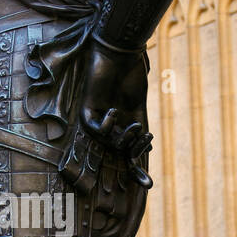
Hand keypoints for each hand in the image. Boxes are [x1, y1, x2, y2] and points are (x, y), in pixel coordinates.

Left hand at [76, 42, 152, 186]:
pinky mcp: (87, 108)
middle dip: (132, 162)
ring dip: (123, 139)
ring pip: (108, 142)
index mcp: (125, 123)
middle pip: (120, 152)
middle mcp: (111, 124)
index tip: (149, 186)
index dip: (136, 170)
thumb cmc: (131, 74)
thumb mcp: (138, 106)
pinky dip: (104, 126)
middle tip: (145, 159)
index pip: (129, 152)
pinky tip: (113, 114)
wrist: (122, 50)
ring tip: (135, 127)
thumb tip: (146, 152)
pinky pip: (93, 127)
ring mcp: (99, 117)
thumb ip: (139, 130)